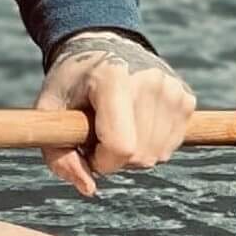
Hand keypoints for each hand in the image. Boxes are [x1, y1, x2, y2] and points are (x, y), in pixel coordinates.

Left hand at [34, 30, 195, 197]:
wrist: (101, 46)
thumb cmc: (71, 82)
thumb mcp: (49, 110)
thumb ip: (58, 154)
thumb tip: (89, 189)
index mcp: (114, 79)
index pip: (120, 147)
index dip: (100, 161)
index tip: (86, 146)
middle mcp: (150, 81)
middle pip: (140, 156)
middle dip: (113, 157)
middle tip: (97, 130)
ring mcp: (173, 89)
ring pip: (157, 156)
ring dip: (132, 152)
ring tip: (115, 122)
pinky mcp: (186, 98)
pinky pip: (170, 146)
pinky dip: (150, 143)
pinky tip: (135, 120)